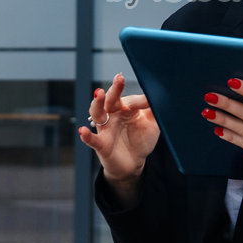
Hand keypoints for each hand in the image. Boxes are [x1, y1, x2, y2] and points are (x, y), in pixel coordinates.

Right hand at [78, 73, 159, 197]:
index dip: (139, 100)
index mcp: (125, 108)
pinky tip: (83, 131)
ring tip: (99, 94)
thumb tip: (159, 94)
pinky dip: (86, 135)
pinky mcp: (101, 145)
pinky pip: (92, 139)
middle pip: (111, 99)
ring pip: (97, 113)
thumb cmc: (141, 140)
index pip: (130, 100)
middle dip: (115, 89)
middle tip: (119, 78)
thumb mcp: (152, 124)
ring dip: (97, 103)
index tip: (148, 101)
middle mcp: (112, 115)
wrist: (134, 163)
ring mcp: (105, 129)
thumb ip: (154, 109)